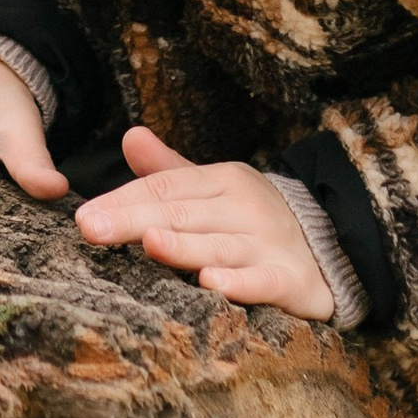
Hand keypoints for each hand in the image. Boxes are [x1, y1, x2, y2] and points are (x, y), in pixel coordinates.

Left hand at [74, 127, 332, 317]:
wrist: (334, 247)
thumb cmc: (253, 222)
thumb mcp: (214, 190)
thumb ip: (169, 170)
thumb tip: (130, 136)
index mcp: (222, 182)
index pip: (166, 188)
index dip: (124, 200)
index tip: (84, 216)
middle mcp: (244, 208)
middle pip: (182, 214)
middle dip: (134, 220)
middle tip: (91, 228)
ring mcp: (269, 243)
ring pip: (218, 245)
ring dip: (184, 245)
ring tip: (148, 242)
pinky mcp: (291, 280)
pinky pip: (263, 281)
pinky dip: (240, 282)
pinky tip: (212, 282)